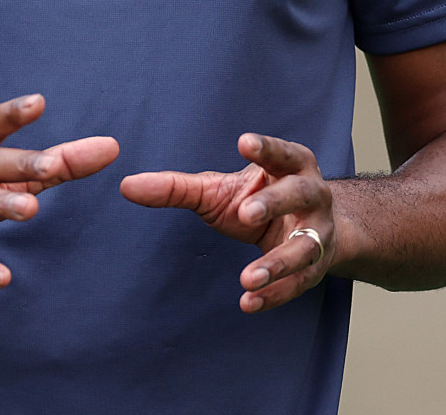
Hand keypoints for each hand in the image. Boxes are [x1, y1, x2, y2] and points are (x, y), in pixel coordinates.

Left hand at [121, 133, 337, 312]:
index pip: (281, 151)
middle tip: (246, 213)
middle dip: (274, 203)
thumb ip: (176, 188)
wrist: (308, 232)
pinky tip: (250, 302)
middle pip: (299, 193)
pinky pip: (300, 282)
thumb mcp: (217, 191)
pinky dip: (276, 294)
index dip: (266, 148)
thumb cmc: (256, 200)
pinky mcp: (316, 267)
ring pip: (305, 245)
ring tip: (248, 277)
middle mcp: (312, 193)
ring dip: (278, 263)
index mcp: (290, 165)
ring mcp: (318, 231)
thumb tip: (127, 185)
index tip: (243, 142)